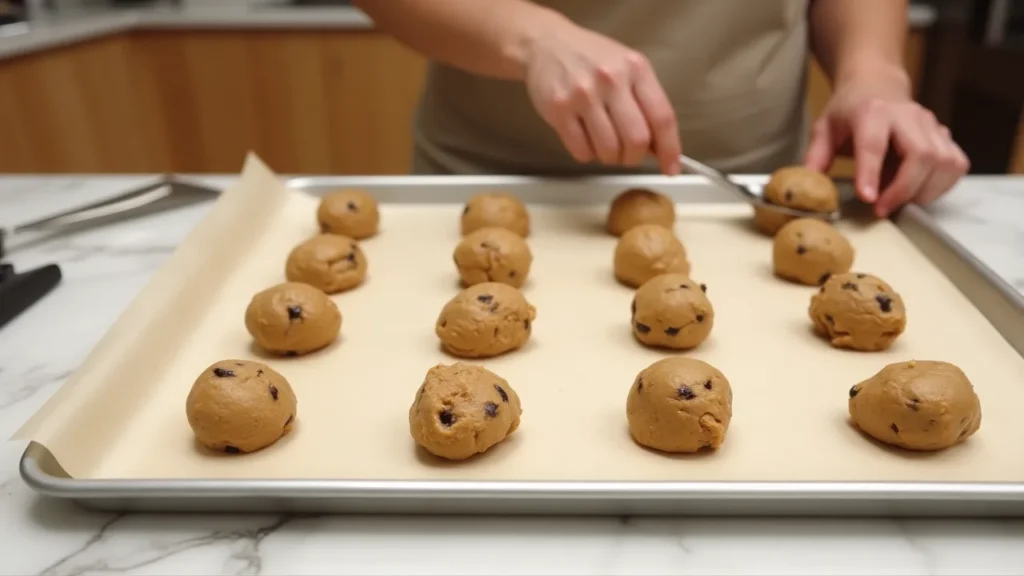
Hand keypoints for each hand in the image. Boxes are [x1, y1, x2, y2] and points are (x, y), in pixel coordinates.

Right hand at [523, 21, 680, 174]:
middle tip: (628, 156)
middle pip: (636, 139)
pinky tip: (586, 139)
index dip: (670, 149)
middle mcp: (611, 80)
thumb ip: (645, 102)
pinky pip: (582, 151)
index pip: (662, 117)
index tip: (671, 168)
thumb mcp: (628, 68)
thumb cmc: (593, 59)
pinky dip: (588, 155)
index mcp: (636, 69)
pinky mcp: (559, 110)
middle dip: (634, 157)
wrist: (547, 44)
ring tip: (605, 146)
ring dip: (610, 158)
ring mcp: (583, 95)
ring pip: (608, 150)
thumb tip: (659, 147)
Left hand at [803, 67, 968, 217]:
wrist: (876, 84)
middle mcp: (906, 116)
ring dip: (924, 191)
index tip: (868, 198)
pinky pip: (956, 164)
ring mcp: (930, 124)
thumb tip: (807, 185)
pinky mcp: (945, 135)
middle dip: (904, 189)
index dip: (872, 173)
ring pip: (944, 162)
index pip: (874, 144)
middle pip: (921, 155)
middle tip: (882, 209)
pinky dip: (942, 185)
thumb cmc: (848, 109)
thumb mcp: (825, 128)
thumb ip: (815, 156)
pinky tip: (920, 191)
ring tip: (899, 202)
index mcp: (871, 112)